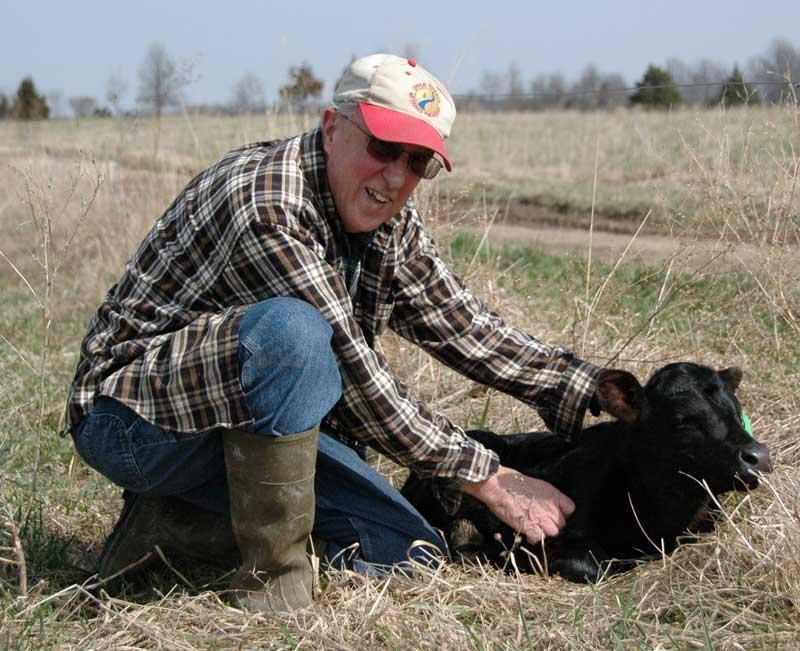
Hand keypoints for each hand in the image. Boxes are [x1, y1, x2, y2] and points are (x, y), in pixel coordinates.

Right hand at [460, 465, 574, 544]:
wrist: (498, 487)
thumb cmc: (512, 483)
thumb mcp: (536, 485)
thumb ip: (546, 498)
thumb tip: (546, 506)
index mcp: (553, 495)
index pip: (570, 509)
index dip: (562, 513)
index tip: (554, 514)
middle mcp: (551, 508)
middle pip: (561, 524)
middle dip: (551, 524)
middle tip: (539, 521)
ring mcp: (542, 519)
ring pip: (552, 533)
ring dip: (543, 532)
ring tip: (533, 527)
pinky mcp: (531, 528)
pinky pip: (539, 539)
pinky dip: (533, 538)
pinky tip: (527, 533)